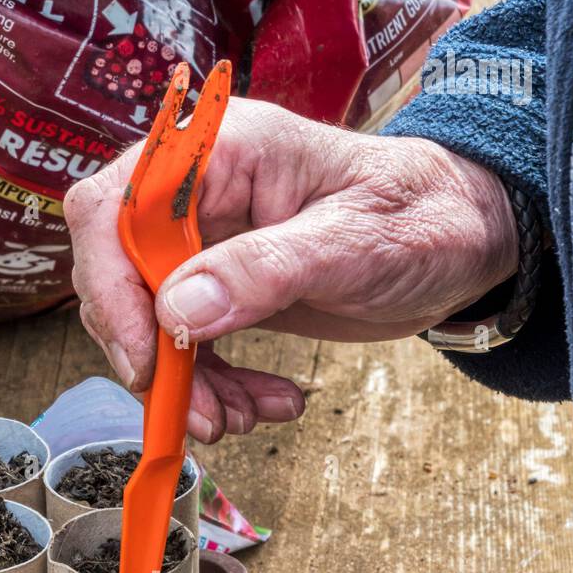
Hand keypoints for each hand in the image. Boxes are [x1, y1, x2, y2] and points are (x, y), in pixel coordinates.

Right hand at [64, 98, 516, 442]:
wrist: (461, 241)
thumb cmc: (422, 217)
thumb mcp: (353, 243)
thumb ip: (265, 272)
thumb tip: (177, 313)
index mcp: (221, 153)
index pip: (115, 208)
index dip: (111, 287)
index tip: (146, 359)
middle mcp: (199, 195)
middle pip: (120, 277)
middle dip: (153, 355)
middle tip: (202, 415)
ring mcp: (208, 245)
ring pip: (152, 325)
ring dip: (188, 386)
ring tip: (245, 419)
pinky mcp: (222, 291)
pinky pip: (189, 349)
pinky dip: (218, 389)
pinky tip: (270, 405)